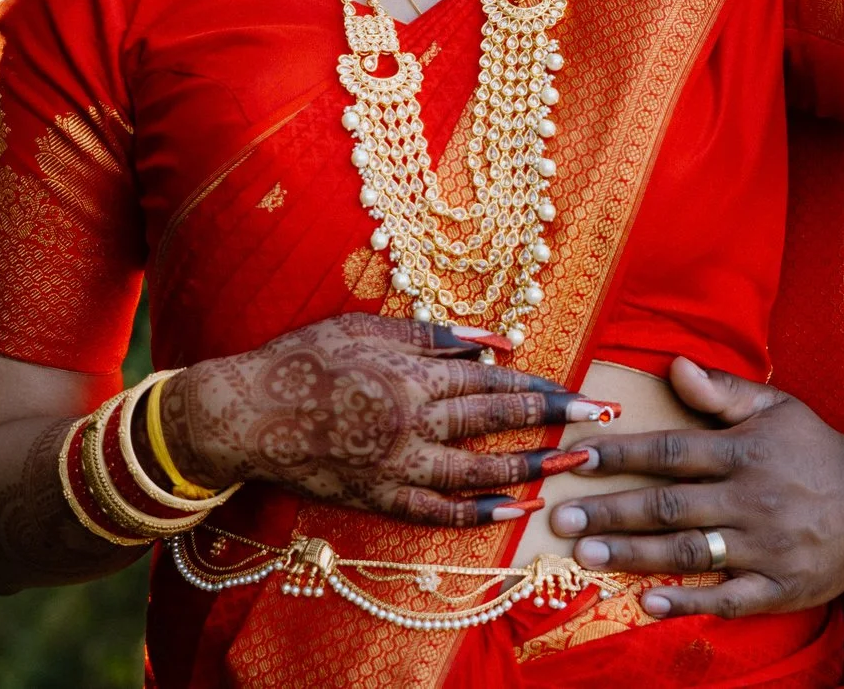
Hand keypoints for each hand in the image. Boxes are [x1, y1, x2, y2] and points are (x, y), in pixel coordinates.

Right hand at [160, 313, 616, 528]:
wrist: (244, 415)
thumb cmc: (300, 360)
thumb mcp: (364, 328)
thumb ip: (432, 336)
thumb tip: (493, 341)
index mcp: (411, 376)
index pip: (493, 383)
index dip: (543, 389)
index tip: (583, 393)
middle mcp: (411, 423)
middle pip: (495, 424)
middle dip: (553, 424)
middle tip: (599, 426)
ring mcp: (396, 467)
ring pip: (476, 474)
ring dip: (528, 470)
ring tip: (569, 467)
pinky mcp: (378, 498)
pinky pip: (436, 514)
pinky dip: (477, 515)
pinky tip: (512, 511)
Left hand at [552, 357, 843, 618]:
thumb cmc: (818, 450)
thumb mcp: (777, 407)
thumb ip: (723, 391)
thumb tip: (673, 365)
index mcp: (743, 452)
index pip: (670, 452)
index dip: (621, 455)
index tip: (576, 459)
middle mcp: (748, 499)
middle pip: (667, 505)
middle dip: (611, 511)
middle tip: (561, 519)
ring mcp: (763, 546)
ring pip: (688, 551)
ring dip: (633, 555)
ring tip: (586, 556)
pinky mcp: (780, 586)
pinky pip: (728, 599)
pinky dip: (689, 603)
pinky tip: (649, 604)